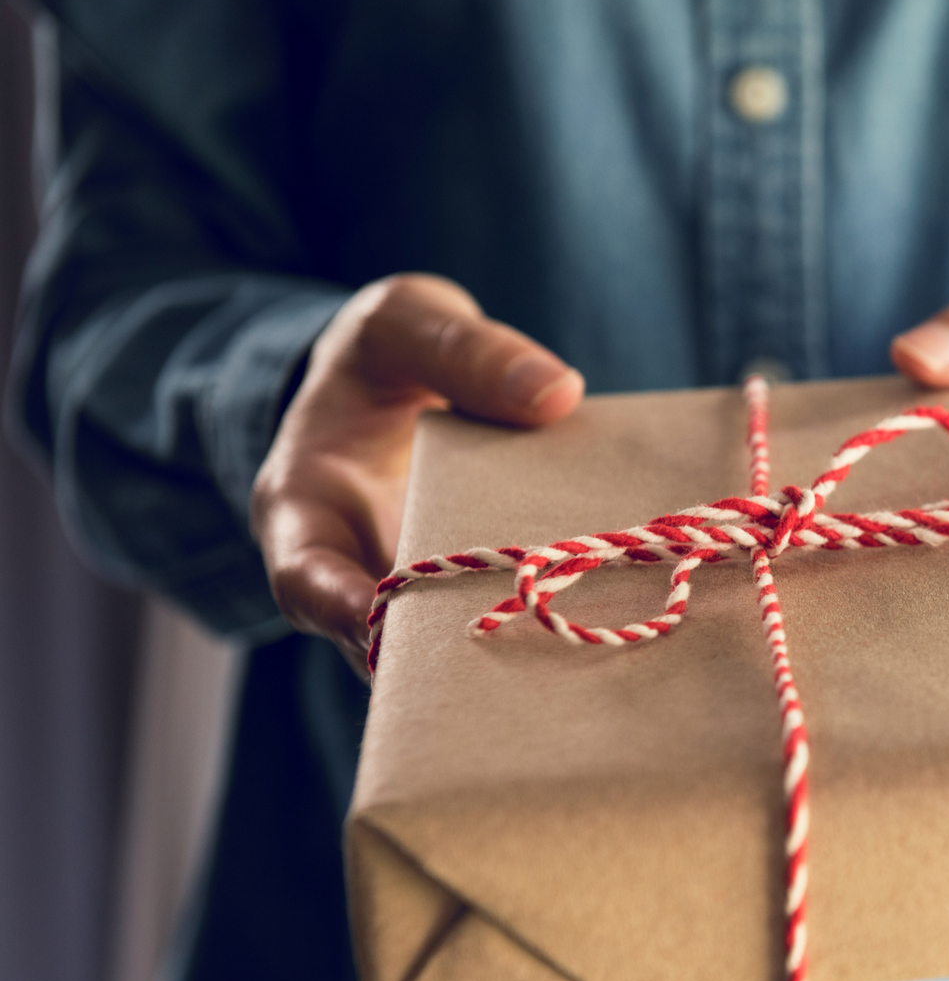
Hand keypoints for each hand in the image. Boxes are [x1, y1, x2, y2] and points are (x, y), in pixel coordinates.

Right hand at [251, 274, 583, 674]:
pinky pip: (497, 621)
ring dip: (504, 654)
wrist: (400, 381)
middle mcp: (352, 569)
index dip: (336, 606)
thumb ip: (461, 347)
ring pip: (446, 648)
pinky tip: (612, 624)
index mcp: (307, 506)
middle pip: (383, 637)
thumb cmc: (384, 351)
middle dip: (441, 656)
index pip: (304, 574)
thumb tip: (557, 392)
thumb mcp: (405, 321)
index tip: (378, 621)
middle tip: (512, 656)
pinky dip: (543, 625)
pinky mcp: (464, 596)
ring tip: (572, 659)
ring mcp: (410, 593)